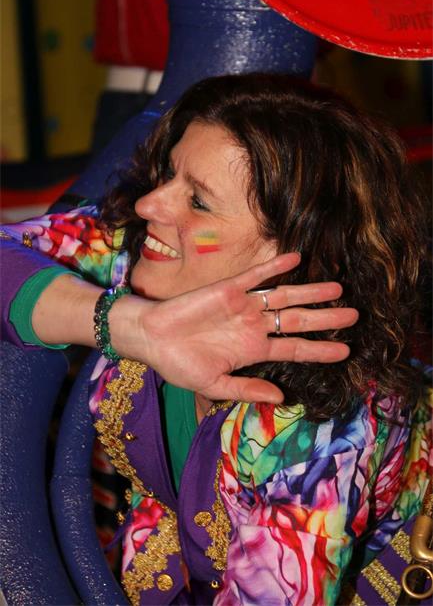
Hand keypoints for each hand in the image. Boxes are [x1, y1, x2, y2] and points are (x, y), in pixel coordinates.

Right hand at [127, 253, 357, 402]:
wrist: (151, 338)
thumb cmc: (179, 364)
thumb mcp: (214, 385)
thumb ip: (247, 389)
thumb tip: (281, 399)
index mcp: (253, 351)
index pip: (295, 349)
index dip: (320, 350)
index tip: (346, 351)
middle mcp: (254, 326)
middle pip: (298, 320)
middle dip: (327, 318)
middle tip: (354, 315)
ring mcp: (244, 306)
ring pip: (284, 296)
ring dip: (310, 292)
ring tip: (337, 287)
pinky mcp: (229, 289)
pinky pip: (257, 276)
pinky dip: (275, 266)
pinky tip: (296, 257)